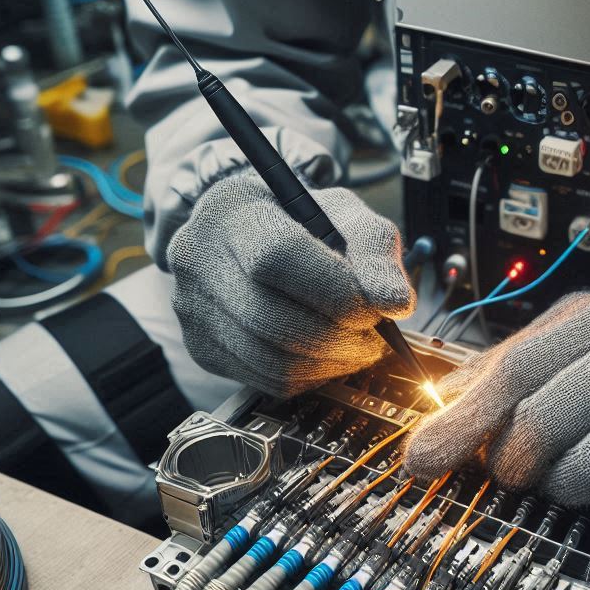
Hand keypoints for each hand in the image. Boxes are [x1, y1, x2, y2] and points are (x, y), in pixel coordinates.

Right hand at [167, 171, 413, 395]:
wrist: (257, 240)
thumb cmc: (306, 224)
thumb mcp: (347, 216)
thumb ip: (375, 251)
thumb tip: (396, 303)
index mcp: (233, 208)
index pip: (278, 257)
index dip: (336, 293)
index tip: (374, 308)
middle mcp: (197, 256)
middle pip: (273, 319)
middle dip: (340, 336)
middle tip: (373, 334)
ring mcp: (193, 308)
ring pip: (272, 361)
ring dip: (332, 362)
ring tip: (356, 344)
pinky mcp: (202, 350)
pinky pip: (268, 382)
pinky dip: (311, 376)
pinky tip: (327, 354)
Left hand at [404, 276, 589, 524]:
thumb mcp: (578, 324)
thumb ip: (512, 361)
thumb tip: (441, 412)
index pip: (518, 371)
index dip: (464, 421)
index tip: (423, 459)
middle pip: (548, 425)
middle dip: (512, 461)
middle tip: (515, 466)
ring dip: (565, 486)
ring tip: (572, 471)